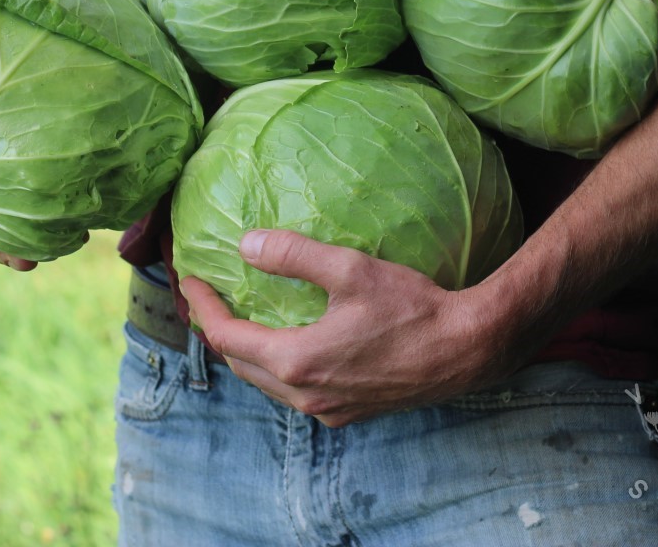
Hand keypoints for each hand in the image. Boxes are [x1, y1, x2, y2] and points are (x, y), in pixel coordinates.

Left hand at [181, 230, 524, 426]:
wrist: (466, 350)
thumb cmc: (411, 307)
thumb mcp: (350, 269)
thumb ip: (294, 256)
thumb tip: (246, 244)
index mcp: (297, 361)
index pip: (227, 337)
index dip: (204, 307)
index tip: (192, 280)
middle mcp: (305, 396)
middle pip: (241, 364)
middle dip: (220, 331)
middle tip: (212, 299)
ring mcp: (328, 410)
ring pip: (268, 383)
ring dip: (248, 352)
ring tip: (243, 318)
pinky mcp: (350, 413)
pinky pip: (296, 393)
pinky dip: (278, 368)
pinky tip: (291, 343)